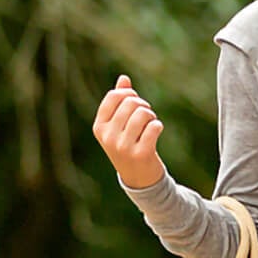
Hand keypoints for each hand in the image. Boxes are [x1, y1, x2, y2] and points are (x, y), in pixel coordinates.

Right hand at [93, 75, 165, 189]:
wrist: (139, 178)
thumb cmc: (129, 146)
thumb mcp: (119, 126)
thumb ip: (120, 102)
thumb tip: (124, 78)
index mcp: (99, 127)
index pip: (114, 96)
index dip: (130, 95)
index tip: (136, 104)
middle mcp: (108, 136)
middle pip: (131, 103)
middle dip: (143, 105)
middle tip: (147, 116)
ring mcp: (123, 146)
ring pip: (143, 114)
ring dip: (151, 116)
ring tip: (151, 123)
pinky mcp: (141, 154)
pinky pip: (154, 128)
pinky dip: (158, 126)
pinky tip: (157, 130)